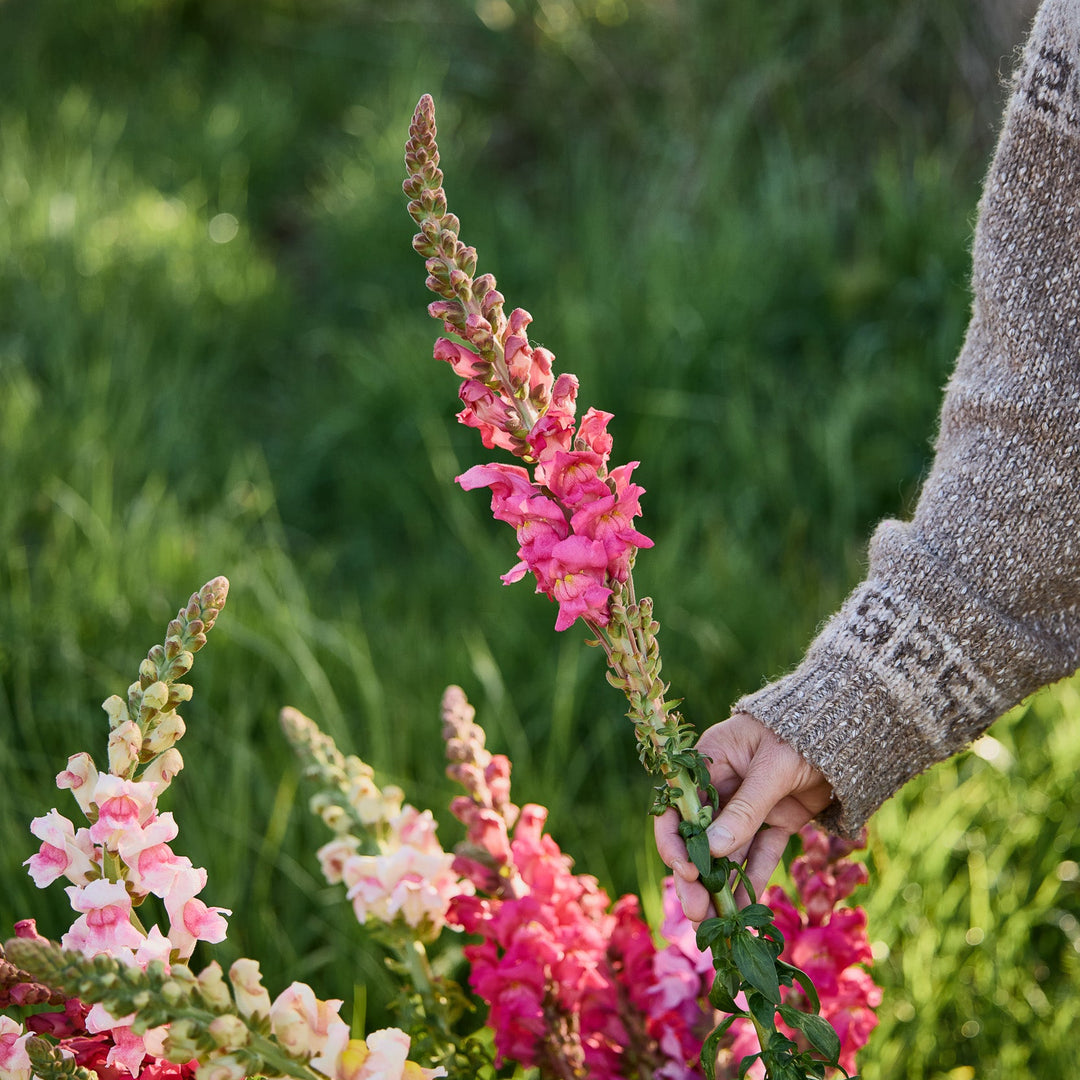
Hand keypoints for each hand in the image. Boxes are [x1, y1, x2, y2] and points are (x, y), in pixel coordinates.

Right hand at [654, 712, 833, 920]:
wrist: (849, 729)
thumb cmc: (803, 733)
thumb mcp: (773, 768)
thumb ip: (745, 809)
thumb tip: (711, 851)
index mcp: (709, 762)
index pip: (678, 806)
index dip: (675, 840)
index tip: (686, 871)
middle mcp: (722, 786)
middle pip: (700, 837)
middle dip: (696, 878)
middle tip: (697, 914)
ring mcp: (749, 806)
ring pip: (728, 853)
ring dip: (721, 888)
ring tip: (717, 927)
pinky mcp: (776, 820)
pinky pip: (761, 853)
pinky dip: (753, 881)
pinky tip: (746, 912)